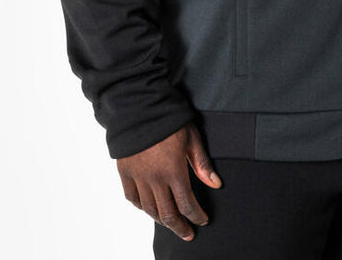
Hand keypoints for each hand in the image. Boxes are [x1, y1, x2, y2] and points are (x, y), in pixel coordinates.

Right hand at [116, 122, 221, 240]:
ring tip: (172, 223)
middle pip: (168, 214)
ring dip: (162, 220)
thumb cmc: (169, 121)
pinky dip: (142, 207)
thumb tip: (216, 184)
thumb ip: (201, 163)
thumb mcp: (192, 138)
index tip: (202, 220)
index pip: (187, 204)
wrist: (139, 108)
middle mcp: (155, 179)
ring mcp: (138, 177)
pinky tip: (150, 208)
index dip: (196, 216)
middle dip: (180, 226)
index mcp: (174, 171)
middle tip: (188, 233)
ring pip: (150, 209)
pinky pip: (133, 199)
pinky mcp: (125, 173)